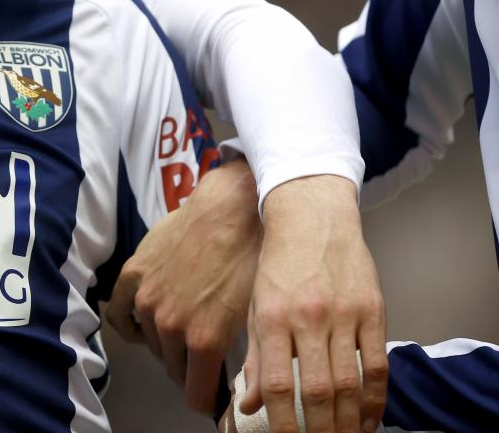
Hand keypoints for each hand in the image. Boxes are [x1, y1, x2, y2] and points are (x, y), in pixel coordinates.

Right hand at [106, 158, 261, 412]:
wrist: (233, 209)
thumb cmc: (253, 256)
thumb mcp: (258, 316)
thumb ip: (245, 361)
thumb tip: (247, 397)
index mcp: (203, 339)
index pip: (196, 397)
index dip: (209, 400)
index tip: (216, 396)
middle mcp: (170, 324)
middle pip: (174, 371)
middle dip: (190, 371)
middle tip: (205, 361)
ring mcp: (147, 299)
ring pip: (152, 346)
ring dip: (167, 346)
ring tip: (185, 334)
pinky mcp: (134, 275)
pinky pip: (120, 315)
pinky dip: (132, 326)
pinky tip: (147, 324)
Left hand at [242, 176, 386, 432]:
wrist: (311, 216)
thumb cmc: (277, 263)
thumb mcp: (255, 305)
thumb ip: (256, 357)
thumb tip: (248, 403)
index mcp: (272, 316)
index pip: (279, 384)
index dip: (284, 422)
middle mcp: (308, 317)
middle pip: (319, 390)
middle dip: (320, 429)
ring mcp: (344, 314)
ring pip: (351, 383)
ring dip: (349, 421)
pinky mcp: (372, 310)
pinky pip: (378, 364)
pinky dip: (375, 398)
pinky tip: (369, 419)